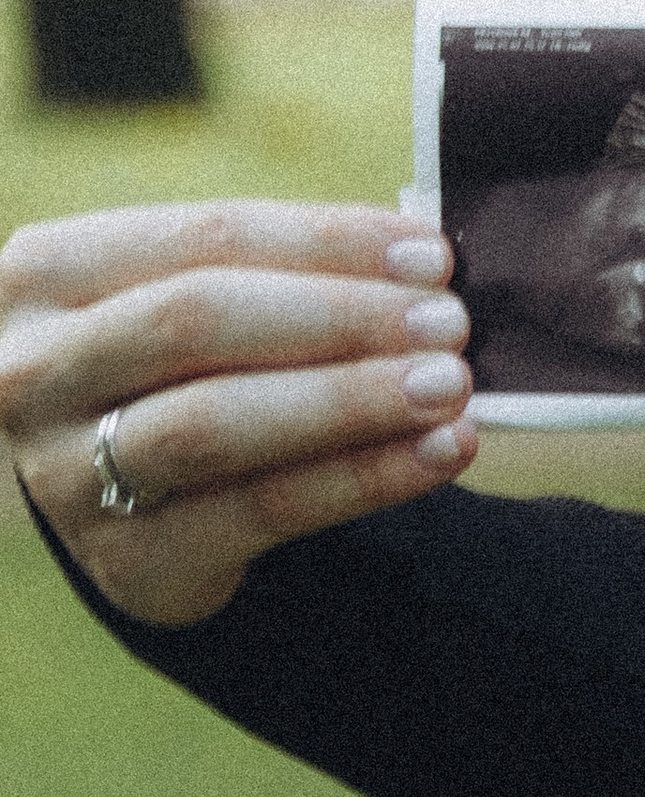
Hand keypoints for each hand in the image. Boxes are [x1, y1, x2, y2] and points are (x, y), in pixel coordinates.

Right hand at [0, 199, 479, 629]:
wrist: (122, 509)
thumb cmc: (177, 379)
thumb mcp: (191, 308)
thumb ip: (278, 278)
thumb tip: (421, 265)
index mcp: (47, 272)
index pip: (204, 238)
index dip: (325, 242)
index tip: (432, 255)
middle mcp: (35, 368)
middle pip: (199, 322)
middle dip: (340, 318)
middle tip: (450, 324)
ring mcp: (66, 471)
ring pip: (220, 422)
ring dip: (350, 400)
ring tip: (451, 388)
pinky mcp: (129, 559)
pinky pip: (262, 509)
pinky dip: (362, 479)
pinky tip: (437, 455)